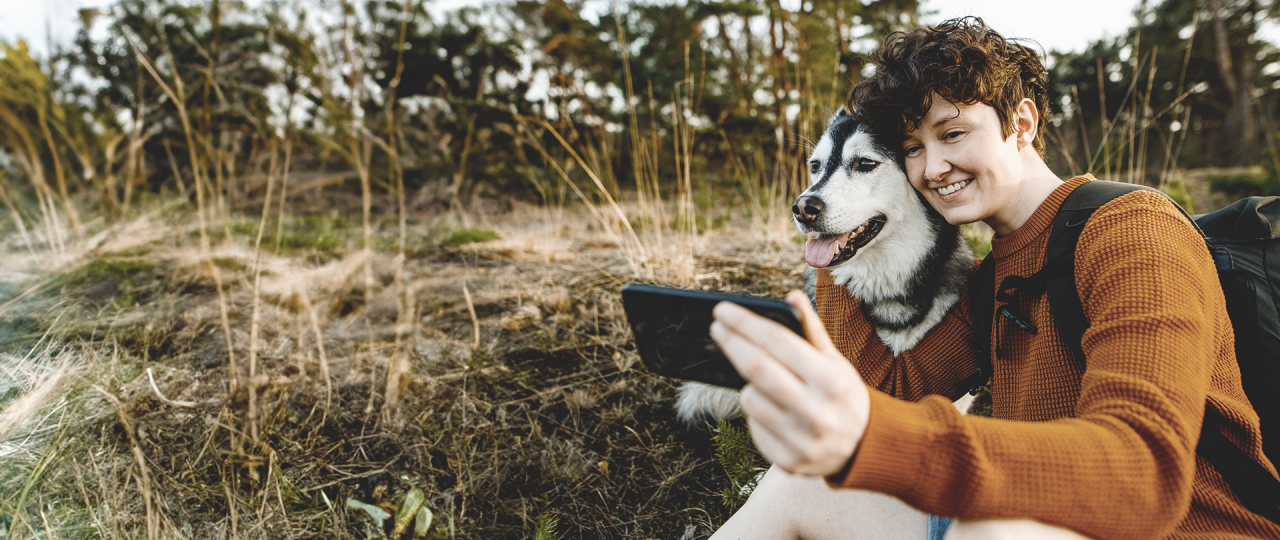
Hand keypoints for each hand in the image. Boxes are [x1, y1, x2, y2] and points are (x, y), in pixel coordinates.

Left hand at [710, 290, 870, 475]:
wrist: (866, 447)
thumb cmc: (843, 395)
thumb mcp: (835, 361)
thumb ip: (811, 330)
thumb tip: (791, 295)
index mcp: (831, 380)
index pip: (776, 342)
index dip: (745, 323)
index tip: (723, 310)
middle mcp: (817, 412)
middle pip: (755, 368)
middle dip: (731, 343)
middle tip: (717, 327)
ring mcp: (801, 441)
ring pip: (749, 399)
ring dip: (748, 383)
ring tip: (764, 381)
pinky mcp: (788, 461)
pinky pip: (753, 426)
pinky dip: (757, 413)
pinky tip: (774, 410)